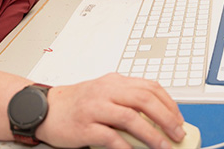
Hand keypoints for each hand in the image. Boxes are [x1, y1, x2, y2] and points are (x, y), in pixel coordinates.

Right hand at [35, 73, 184, 148]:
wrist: (45, 108)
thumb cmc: (76, 103)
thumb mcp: (104, 93)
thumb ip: (126, 100)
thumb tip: (157, 117)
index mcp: (115, 81)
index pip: (149, 87)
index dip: (169, 103)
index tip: (178, 118)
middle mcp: (106, 91)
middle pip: (144, 100)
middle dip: (166, 118)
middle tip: (177, 134)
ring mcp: (95, 108)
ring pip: (130, 118)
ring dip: (151, 135)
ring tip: (163, 146)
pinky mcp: (85, 127)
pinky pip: (110, 137)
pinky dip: (126, 147)